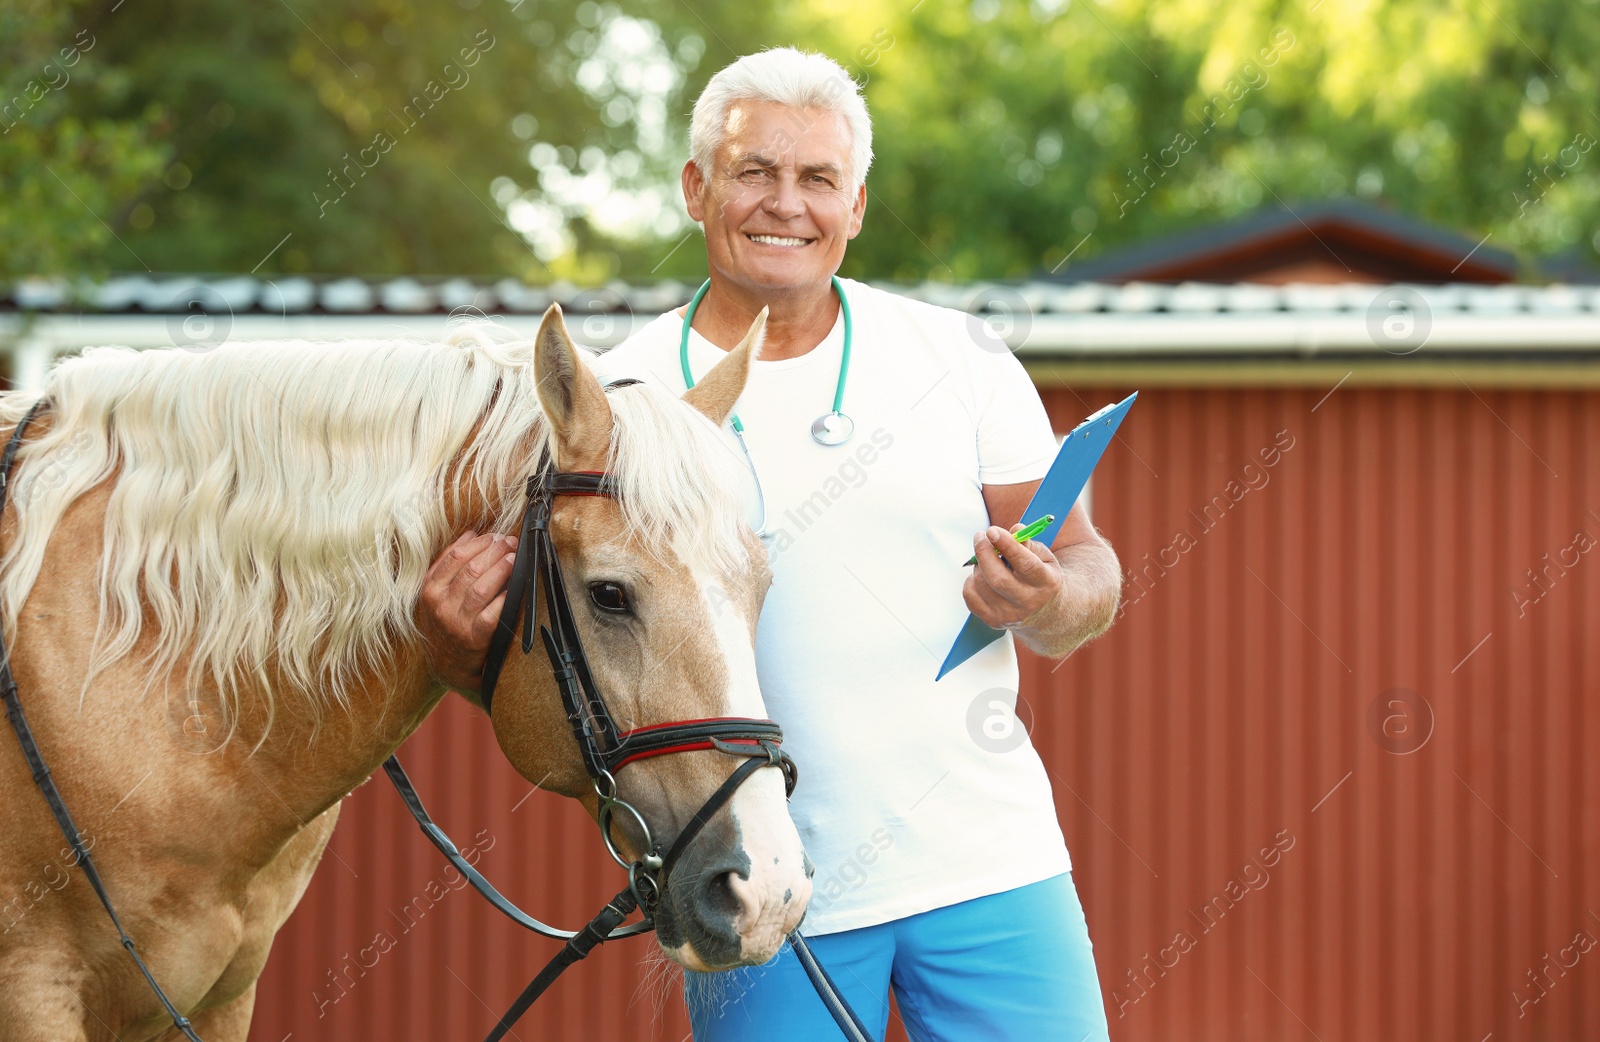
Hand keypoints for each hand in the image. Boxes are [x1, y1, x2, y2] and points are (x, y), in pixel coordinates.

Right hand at [416, 531, 518, 691]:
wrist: (446, 664)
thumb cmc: (445, 620)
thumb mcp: (436, 592)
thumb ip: (449, 561)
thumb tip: (470, 533)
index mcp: (430, 589)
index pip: (455, 556)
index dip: (480, 543)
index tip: (496, 536)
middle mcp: (441, 605)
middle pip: (471, 569)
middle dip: (495, 552)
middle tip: (510, 542)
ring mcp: (457, 622)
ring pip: (482, 588)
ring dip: (501, 569)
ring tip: (514, 558)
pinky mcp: (474, 639)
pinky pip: (492, 614)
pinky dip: (505, 598)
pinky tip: (515, 587)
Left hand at [962, 523, 1063, 629]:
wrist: (1044, 610)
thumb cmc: (1041, 576)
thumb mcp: (1043, 557)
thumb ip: (1028, 542)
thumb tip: (1015, 529)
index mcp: (1046, 583)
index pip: (1025, 564)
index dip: (1007, 546)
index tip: (992, 531)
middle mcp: (1029, 602)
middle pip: (998, 578)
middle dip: (984, 553)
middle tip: (980, 537)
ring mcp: (1010, 615)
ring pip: (981, 584)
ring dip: (978, 564)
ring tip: (986, 558)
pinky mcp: (993, 620)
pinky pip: (970, 596)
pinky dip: (971, 580)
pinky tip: (982, 576)